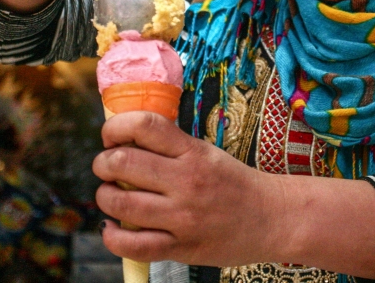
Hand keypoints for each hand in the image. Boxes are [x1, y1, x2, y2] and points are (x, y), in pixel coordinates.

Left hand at [93, 112, 286, 266]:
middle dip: (102, 163)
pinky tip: (112, 228)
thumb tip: (122, 141)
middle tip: (106, 167)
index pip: (143, 126)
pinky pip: (132, 245)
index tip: (111, 137)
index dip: (115, 128)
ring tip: (110, 196)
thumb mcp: (206, 153)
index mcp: (193, 152)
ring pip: (121, 203)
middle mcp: (186, 181)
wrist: (272, 218)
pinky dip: (112, 236)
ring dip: (105, 197)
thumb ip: (169, 147)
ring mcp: (183, 217)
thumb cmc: (234, 183)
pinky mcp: (181, 248)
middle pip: (123, 163)